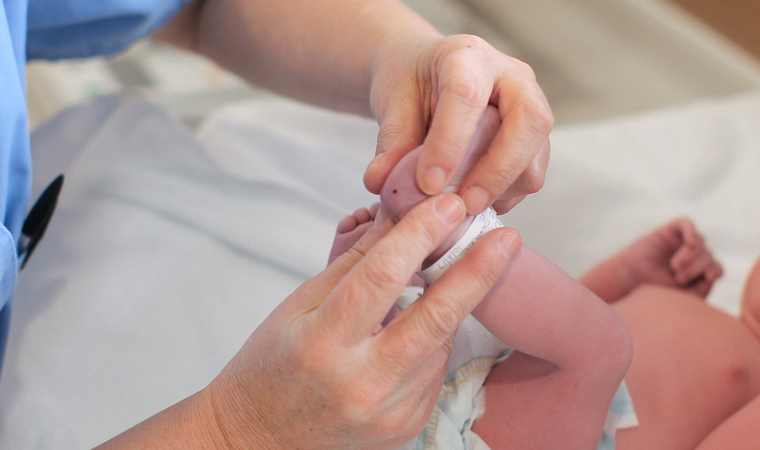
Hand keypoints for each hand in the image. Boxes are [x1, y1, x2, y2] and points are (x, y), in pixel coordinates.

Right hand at [207, 194, 521, 448]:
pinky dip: (432, 344)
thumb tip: (396, 217)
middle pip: (434, 317)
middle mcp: (361, 383)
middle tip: (507, 237)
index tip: (449, 204)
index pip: (381, 277)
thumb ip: (353, 264)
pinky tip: (413, 332)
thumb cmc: (269, 366)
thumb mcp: (298, 307)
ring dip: (447, 307)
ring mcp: (389, 412)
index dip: (419, 235)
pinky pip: (433, 372)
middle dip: (477, 271)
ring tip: (438, 284)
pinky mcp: (406, 427)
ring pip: (439, 344)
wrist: (259, 441)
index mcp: (323, 343)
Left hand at [364, 34, 552, 214]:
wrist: (426, 77)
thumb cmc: (411, 84)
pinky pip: (532, 174)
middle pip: (529, 120)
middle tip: (463, 205)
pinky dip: (506, 196)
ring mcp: (531, 106)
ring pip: (537, 154)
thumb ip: (390, 142)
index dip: (449, 143)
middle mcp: (511, 76)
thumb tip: (378, 181)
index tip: (428, 184)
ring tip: (463, 206)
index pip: (467, 95)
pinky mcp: (534, 138)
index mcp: (467, 57)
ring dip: (503, 189)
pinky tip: (473, 201)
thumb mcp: (392, 104)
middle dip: (497, 170)